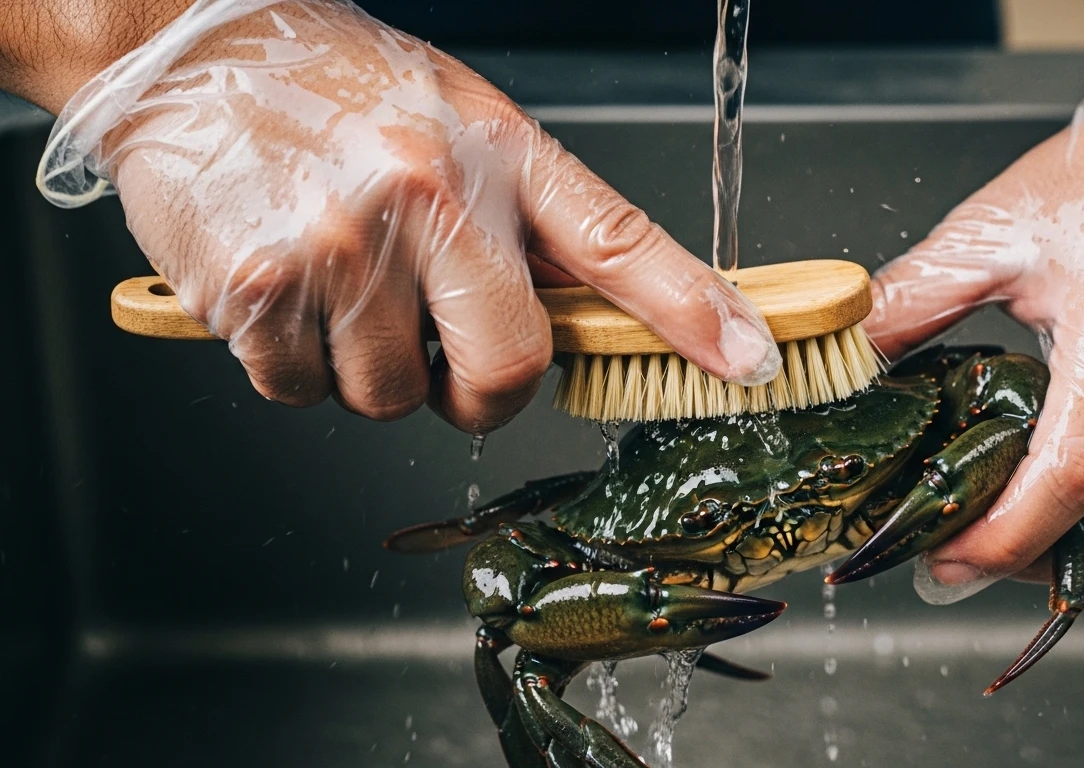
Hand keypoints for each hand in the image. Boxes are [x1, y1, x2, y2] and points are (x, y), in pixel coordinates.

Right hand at [37, 0, 780, 432]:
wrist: (192, 49)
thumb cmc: (340, 91)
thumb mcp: (463, 128)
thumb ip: (530, 223)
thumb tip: (585, 323)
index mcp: (497, 154)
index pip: (619, 242)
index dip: (693, 312)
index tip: (752, 359)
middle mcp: (428, 198)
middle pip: (506, 371)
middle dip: (482, 391)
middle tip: (445, 349)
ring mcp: (341, 247)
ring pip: (391, 398)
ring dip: (371, 367)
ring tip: (343, 278)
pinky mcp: (257, 291)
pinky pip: (301, 392)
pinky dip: (296, 361)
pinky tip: (287, 285)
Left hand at [863, 14, 1083, 600]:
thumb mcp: (992, 232)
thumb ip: (909, 302)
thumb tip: (845, 356)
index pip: (1070, 475)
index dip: (1005, 537)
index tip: (949, 558)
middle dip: (1031, 557)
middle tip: (962, 548)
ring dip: (1074, 533)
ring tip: (1005, 509)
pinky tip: (1066, 464)